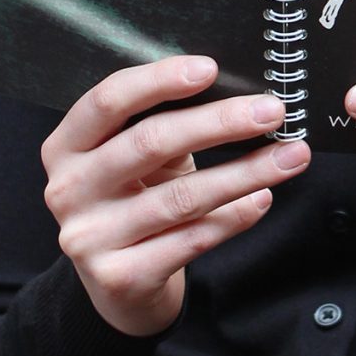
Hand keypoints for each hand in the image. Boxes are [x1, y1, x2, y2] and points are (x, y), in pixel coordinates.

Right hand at [43, 58, 309, 336]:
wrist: (119, 287)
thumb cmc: (133, 202)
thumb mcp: (135, 159)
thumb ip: (164, 125)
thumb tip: (238, 95)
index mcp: (66, 146)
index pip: (108, 100)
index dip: (159, 80)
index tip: (210, 68)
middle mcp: (69, 189)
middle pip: (150, 142)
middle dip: (220, 122)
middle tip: (271, 112)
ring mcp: (90, 236)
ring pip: (181, 196)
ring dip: (244, 173)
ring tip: (288, 157)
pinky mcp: (120, 276)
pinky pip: (192, 238)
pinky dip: (235, 217)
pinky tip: (262, 199)